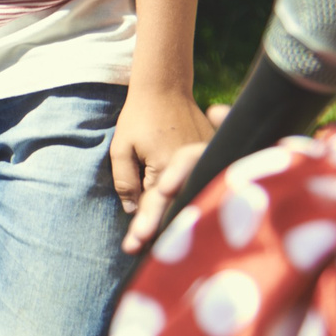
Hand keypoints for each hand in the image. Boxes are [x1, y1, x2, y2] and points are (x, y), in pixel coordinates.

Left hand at [120, 102, 232, 254]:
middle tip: (141, 248)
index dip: (144, 226)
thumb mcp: (121, 147)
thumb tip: (131, 210)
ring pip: (191, 192)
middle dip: (160, 227)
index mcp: (165, 165)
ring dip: (180, 210)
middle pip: (175, 203)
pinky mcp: (213, 153)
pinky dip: (194, 191)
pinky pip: (203, 178)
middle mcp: (190, 165)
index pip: (154, 204)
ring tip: (168, 234)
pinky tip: (188, 206)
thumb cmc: (139, 117)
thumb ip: (124, 180)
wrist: (164, 87)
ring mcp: (206, 158)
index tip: (133, 246)